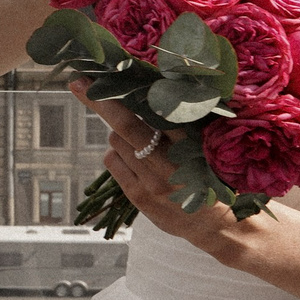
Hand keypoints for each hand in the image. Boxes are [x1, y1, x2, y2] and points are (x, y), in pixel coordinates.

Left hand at [78, 81, 239, 254]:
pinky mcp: (139, 197)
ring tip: (139, 141)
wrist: (220, 226)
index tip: (103, 73)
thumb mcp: (208, 146)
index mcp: (193, 145)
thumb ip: (183, 124)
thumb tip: (150, 92)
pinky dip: (117, 152)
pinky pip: (113, 161)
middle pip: (126, 125)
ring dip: (119, 133)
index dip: (128, 91)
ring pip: (117, 142)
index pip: (157, 111)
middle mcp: (171, 165)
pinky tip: (134, 158)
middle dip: (101, 102)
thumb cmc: (214, 177)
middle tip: (79, 82)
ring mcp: (153, 183)